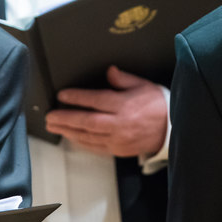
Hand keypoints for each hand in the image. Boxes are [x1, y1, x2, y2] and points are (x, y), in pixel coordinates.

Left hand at [45, 65, 167, 157]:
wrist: (171, 129)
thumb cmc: (156, 105)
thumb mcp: (142, 85)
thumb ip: (123, 79)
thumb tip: (109, 71)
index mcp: (124, 105)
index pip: (96, 100)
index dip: (77, 97)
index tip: (62, 95)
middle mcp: (119, 124)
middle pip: (87, 121)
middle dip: (66, 118)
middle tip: (49, 116)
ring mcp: (118, 139)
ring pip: (88, 136)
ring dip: (69, 131)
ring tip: (54, 126)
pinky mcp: (118, 150)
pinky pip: (95, 147)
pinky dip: (81, 142)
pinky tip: (70, 137)